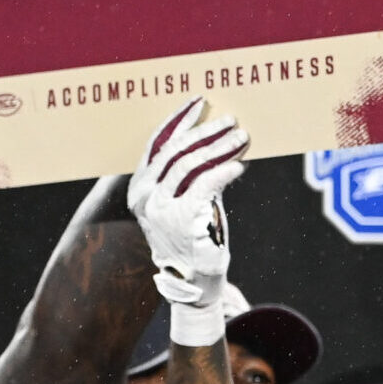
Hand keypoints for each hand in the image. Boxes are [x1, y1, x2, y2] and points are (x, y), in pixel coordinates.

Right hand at [129, 98, 248, 315]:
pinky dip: (224, 171)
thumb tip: (218, 140)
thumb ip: (192, 173)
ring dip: (220, 147)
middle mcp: (145, 195)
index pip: (157, 144)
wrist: (196, 280)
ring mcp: (161, 207)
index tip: (199, 103)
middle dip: (205, 131)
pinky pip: (205, 184)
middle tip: (229, 120)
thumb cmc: (195, 235)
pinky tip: (239, 166)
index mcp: (140, 187)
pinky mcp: (182, 218)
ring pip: (190, 164)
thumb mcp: (188, 199)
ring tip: (241, 138)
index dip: (178, 120)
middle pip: (175, 150)